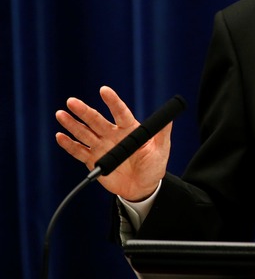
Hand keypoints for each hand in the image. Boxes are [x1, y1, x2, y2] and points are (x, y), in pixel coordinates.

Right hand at [55, 86, 171, 201]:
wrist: (142, 187)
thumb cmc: (154, 166)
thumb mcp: (161, 149)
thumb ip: (162, 133)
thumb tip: (170, 117)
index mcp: (130, 129)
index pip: (120, 112)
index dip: (112, 101)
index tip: (104, 90)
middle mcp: (113, 135)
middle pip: (97, 120)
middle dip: (84, 111)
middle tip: (71, 101)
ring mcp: (102, 147)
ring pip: (85, 133)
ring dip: (72, 124)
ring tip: (60, 114)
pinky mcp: (94, 161)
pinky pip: (79, 151)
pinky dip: (69, 145)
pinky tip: (60, 136)